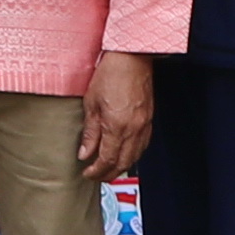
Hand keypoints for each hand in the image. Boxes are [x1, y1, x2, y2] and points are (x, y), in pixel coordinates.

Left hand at [77, 51, 154, 177]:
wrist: (132, 58)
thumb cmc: (110, 75)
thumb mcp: (91, 103)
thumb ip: (90, 132)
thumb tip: (85, 153)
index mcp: (117, 127)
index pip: (107, 159)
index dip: (96, 170)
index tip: (87, 173)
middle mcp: (134, 129)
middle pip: (123, 163)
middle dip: (109, 174)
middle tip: (96, 176)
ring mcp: (144, 125)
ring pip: (135, 156)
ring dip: (121, 166)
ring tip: (109, 169)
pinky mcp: (149, 119)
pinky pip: (143, 145)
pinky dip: (133, 154)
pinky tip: (125, 154)